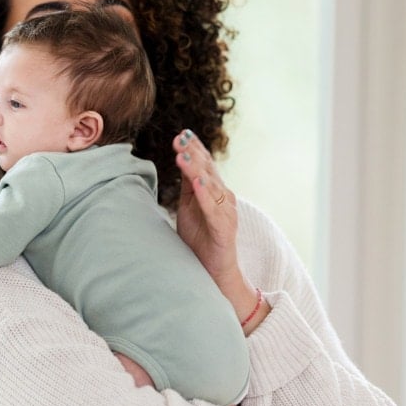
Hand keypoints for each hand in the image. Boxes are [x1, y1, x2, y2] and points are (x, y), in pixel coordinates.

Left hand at [173, 130, 269, 333]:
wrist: (213, 272)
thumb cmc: (200, 239)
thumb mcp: (189, 206)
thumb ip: (187, 184)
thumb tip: (180, 157)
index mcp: (213, 191)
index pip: (204, 165)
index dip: (193, 149)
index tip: (181, 133)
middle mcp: (223, 198)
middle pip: (208, 170)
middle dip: (194, 152)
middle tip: (180, 136)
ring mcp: (225, 213)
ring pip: (211, 186)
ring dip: (197, 170)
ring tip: (184, 155)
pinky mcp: (224, 230)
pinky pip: (214, 210)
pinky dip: (207, 195)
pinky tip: (198, 184)